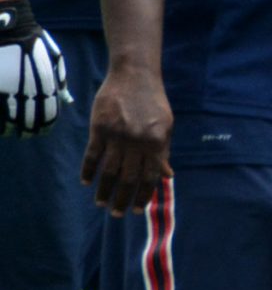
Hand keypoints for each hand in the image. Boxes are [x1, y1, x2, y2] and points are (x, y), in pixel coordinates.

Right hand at [0, 0, 66, 136]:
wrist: (7, 27)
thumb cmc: (32, 42)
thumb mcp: (54, 59)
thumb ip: (60, 82)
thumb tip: (67, 101)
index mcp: (45, 87)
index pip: (48, 118)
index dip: (44, 127)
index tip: (41, 130)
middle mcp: (26, 93)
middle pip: (28, 124)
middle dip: (27, 131)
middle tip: (24, 133)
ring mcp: (6, 93)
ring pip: (8, 123)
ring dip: (9, 130)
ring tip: (10, 131)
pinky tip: (0, 124)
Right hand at [80, 63, 171, 215]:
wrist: (135, 76)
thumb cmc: (153, 102)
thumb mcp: (166, 126)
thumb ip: (163, 152)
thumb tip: (167, 176)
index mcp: (156, 143)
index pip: (149, 176)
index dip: (143, 195)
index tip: (137, 209)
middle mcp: (136, 142)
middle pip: (128, 177)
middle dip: (122, 198)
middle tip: (117, 214)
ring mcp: (116, 135)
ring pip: (109, 170)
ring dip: (105, 190)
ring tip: (102, 204)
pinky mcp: (99, 128)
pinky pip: (92, 154)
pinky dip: (89, 170)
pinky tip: (87, 182)